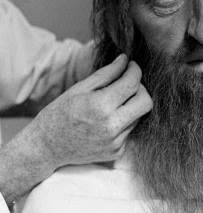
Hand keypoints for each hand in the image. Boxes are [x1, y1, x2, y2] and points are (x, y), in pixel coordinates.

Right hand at [37, 53, 151, 167]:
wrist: (47, 147)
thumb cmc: (60, 113)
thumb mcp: (80, 88)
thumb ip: (106, 73)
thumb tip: (125, 60)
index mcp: (100, 106)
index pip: (132, 83)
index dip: (135, 70)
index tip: (131, 65)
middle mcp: (111, 126)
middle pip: (146, 102)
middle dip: (141, 88)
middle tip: (128, 83)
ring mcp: (115, 142)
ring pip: (139, 116)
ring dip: (131, 105)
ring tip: (112, 103)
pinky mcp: (116, 152)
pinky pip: (130, 130)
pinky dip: (123, 121)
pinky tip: (106, 120)